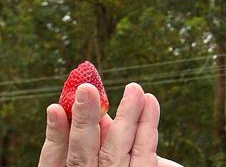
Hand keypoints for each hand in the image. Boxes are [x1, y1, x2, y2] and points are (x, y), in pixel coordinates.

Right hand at [38, 82, 181, 166]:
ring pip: (117, 152)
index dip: (54, 136)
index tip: (54, 108)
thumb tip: (102, 117)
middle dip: (84, 121)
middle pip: (82, 157)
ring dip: (127, 116)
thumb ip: (89, 148)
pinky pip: (145, 155)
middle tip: (87, 88)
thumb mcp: (89, 164)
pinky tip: (150, 102)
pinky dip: (148, 127)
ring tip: (134, 88)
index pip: (53, 164)